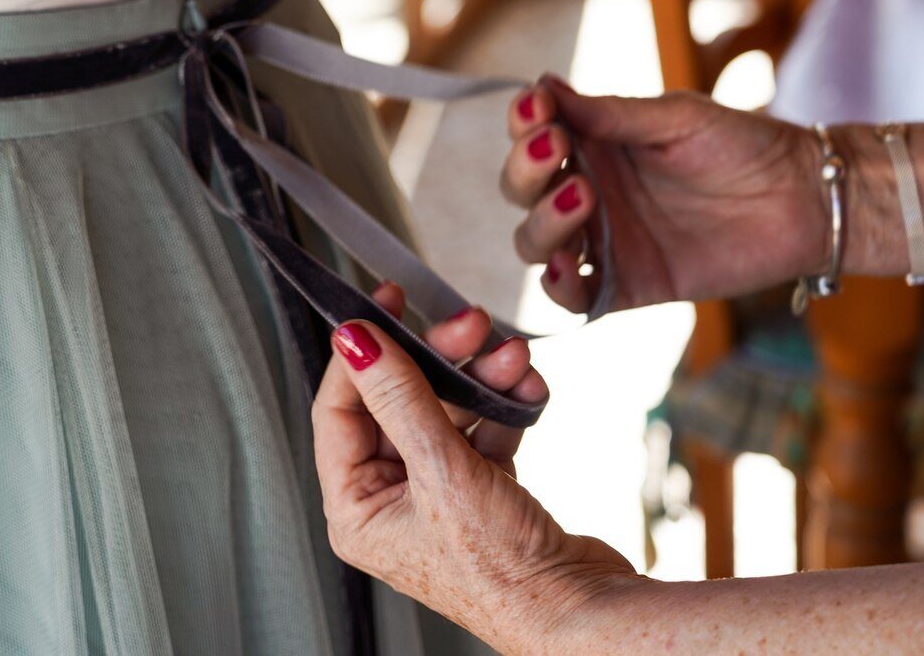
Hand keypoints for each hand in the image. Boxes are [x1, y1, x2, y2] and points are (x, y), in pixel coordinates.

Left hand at [313, 318, 635, 652]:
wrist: (583, 615)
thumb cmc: (505, 576)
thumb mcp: (441, 472)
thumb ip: (399, 397)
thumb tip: (358, 341)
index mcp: (356, 509)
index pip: (339, 410)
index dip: (361, 355)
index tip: (384, 308)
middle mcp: (390, 504)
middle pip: (398, 403)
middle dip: (440, 361)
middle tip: (467, 327)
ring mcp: (437, 498)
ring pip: (447, 412)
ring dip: (482, 380)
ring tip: (512, 356)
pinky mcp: (483, 494)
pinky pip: (483, 432)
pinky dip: (506, 408)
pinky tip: (528, 389)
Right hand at [501, 77, 827, 312]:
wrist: (804, 200)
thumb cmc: (744, 146)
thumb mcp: (676, 119)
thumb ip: (609, 114)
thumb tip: (542, 85)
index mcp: (593, 146)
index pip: (531, 136)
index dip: (522, 125)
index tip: (538, 111)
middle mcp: (586, 192)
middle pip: (520, 190)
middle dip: (526, 171)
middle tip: (558, 152)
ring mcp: (602, 241)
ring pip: (535, 240)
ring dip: (542, 222)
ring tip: (582, 201)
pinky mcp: (624, 286)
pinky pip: (572, 296)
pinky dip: (557, 286)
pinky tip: (567, 268)